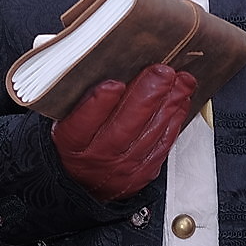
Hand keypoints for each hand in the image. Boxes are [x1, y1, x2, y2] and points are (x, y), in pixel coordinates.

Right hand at [50, 65, 195, 201]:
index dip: (99, 103)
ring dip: (169, 103)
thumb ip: (80, 97)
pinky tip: (181, 101)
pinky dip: (174, 120)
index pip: (83, 122)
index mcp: (71, 142)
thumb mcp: (64, 119)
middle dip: (147, 95)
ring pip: (148, 133)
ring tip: (181, 81)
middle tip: (162, 72)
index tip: (114, 84)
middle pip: (124, 126)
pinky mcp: (142, 173)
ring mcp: (121, 168)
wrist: (80, 181)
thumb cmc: (75, 142)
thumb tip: (105, 64)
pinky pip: (162, 145)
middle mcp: (97, 158)